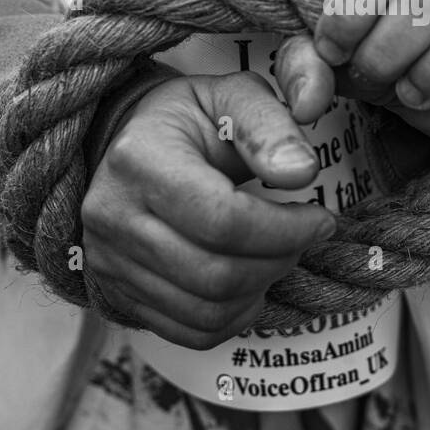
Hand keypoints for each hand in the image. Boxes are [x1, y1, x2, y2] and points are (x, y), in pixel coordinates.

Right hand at [81, 70, 332, 349]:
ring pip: (206, 310)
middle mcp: (112, 215)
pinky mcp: (117, 291)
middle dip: (280, 261)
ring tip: (280, 254)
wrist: (131, 143)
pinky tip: (253, 283)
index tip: (321, 219)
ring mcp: (108, 259)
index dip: (286, 229)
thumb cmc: (191, 119)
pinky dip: (235, 317)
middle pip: (216, 274)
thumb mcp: (233, 98)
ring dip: (262, 289)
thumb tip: (302, 172)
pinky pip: (189, 331)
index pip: (223, 220)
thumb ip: (270, 127)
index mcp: (139, 159)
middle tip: (304, 237)